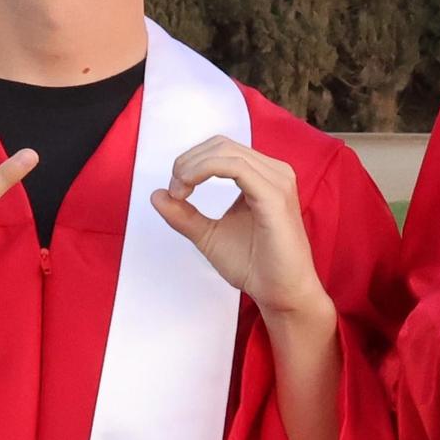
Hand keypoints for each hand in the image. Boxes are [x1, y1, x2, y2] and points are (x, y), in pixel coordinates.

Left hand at [152, 137, 332, 331]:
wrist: (281, 295)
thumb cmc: (256, 266)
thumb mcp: (208, 235)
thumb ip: (184, 215)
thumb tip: (157, 194)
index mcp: (263, 177)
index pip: (220, 150)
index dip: (190, 162)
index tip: (175, 193)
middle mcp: (274, 173)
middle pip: (221, 145)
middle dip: (188, 162)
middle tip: (175, 192)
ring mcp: (277, 182)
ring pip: (226, 151)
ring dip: (193, 166)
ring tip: (180, 192)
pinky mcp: (274, 196)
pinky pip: (236, 167)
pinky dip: (205, 170)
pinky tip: (189, 188)